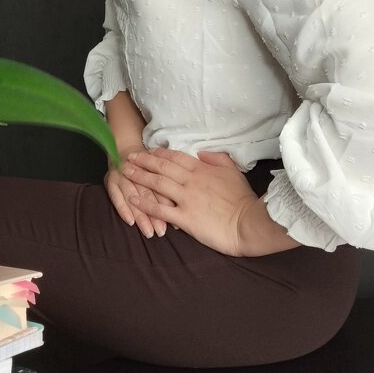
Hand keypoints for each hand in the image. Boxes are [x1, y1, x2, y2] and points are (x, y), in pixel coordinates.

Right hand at [104, 145, 174, 237]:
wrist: (126, 152)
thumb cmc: (149, 164)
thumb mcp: (162, 168)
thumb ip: (173, 183)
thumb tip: (184, 209)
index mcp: (152, 165)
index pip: (162, 186)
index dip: (168, 205)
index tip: (176, 225)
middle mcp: (137, 169)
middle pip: (148, 192)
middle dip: (155, 214)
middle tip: (161, 232)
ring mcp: (122, 174)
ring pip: (133, 195)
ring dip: (141, 215)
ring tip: (148, 232)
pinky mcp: (109, 180)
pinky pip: (115, 196)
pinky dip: (123, 209)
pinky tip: (130, 222)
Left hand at [122, 148, 260, 255]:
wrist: (248, 222)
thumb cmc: (242, 198)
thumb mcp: (232, 171)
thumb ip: (216, 159)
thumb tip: (201, 153)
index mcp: (202, 170)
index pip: (176, 157)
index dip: (160, 153)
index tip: (148, 150)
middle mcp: (191, 181)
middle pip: (162, 167)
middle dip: (144, 161)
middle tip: (129, 157)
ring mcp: (186, 199)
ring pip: (158, 184)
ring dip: (140, 177)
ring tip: (126, 173)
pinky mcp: (185, 218)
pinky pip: (161, 209)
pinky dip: (146, 204)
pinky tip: (134, 200)